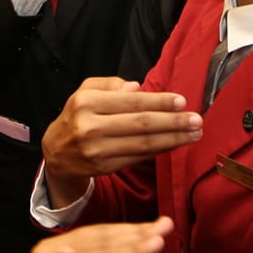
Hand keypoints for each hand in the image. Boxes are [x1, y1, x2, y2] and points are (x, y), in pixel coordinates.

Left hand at [29, 218, 171, 252]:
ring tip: (158, 228)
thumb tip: (66, 251)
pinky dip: (121, 242)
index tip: (158, 243)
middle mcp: (50, 252)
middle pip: (101, 242)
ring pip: (102, 237)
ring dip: (132, 233)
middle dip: (136, 235)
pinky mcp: (68, 252)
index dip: (130, 250)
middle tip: (165, 227)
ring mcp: (58, 250)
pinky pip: (99, 242)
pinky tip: (137, 244)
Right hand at [42, 77, 201, 199]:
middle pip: (141, 124)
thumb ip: (110, 85)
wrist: (55, 152)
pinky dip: (159, 151)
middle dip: (173, 122)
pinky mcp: (104, 168)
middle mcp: (91, 127)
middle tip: (197, 120)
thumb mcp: (85, 90)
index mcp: (86, 102)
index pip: (132, 102)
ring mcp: (97, 151)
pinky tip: (175, 144)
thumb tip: (138, 88)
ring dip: (173, 139)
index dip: (159, 102)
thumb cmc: (77, 116)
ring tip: (193, 134)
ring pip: (143, 144)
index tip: (182, 102)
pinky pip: (137, 158)